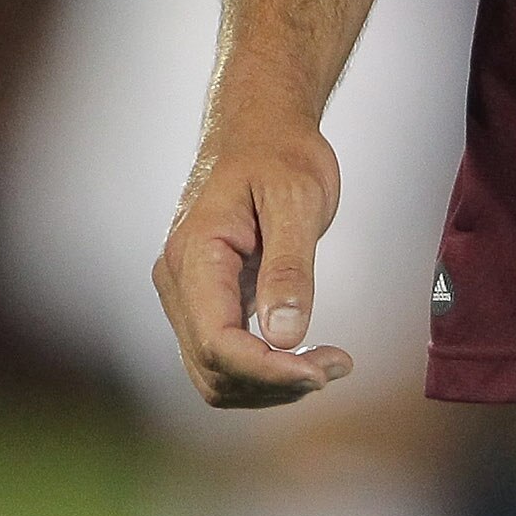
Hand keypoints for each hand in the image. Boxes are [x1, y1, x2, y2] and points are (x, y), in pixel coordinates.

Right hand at [155, 114, 355, 406]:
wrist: (260, 130)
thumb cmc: (280, 153)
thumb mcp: (296, 198)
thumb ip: (290, 267)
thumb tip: (286, 336)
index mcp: (194, 255)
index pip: (217, 342)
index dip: (268, 370)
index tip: (322, 371)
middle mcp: (178, 281)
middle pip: (212, 369)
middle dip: (274, 383)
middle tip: (337, 366)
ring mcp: (188, 295)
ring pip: (214, 374)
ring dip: (269, 386)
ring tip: (328, 365)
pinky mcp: (206, 301)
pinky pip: (223, 358)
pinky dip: (263, 371)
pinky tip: (305, 357)